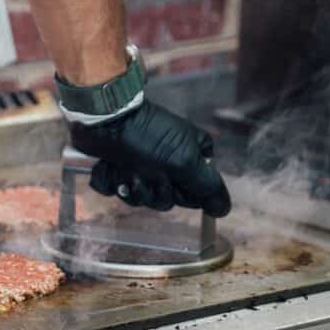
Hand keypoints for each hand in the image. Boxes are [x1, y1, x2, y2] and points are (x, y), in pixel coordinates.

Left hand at [69, 100, 231, 216]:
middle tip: (149, 173)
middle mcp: (168, 164)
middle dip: (154, 191)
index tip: (175, 179)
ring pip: (140, 199)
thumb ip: (207, 186)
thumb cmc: (148, 137)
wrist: (105, 120)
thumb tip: (224, 210)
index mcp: (190, 158)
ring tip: (126, 169)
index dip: (183, 193)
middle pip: (167, 200)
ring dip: (131, 187)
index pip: (195, 194)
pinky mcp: (116, 169)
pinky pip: (114, 189)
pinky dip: (110, 180)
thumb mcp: (184, 161)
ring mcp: (142, 167)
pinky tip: (109, 166)